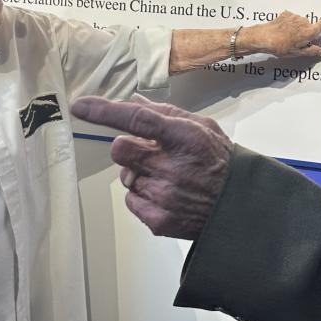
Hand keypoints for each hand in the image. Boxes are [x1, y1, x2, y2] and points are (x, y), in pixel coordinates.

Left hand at [71, 95, 231, 239]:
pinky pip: (130, 200)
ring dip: (140, 174)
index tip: (80, 106)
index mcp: (185, 137)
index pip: (138, 119)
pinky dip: (143, 196)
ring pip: (125, 176)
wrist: (240, 207)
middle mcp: (172, 167)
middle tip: (150, 153)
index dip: (105, 111)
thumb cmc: (220, 162)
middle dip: (128, 148)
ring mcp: (164, 196)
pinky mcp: (158, 220)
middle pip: (120, 149)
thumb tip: (132, 100)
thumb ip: (163, 113)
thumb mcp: (201, 127)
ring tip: (169, 178)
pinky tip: (167, 195)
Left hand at [246, 4, 320, 58]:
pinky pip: (291, 20)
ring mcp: (294, 17)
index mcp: (308, 32)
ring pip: (300, 23)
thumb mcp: (296, 53)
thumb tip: (320, 50)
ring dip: (296, 30)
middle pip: (310, 27)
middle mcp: (303, 22)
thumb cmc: (280, 47)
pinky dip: (289, 25)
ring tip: (285, 39)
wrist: (263, 37)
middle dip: (306, 33)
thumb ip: (311, 51)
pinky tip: (281, 32)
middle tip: (295, 43)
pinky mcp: (286, 14)